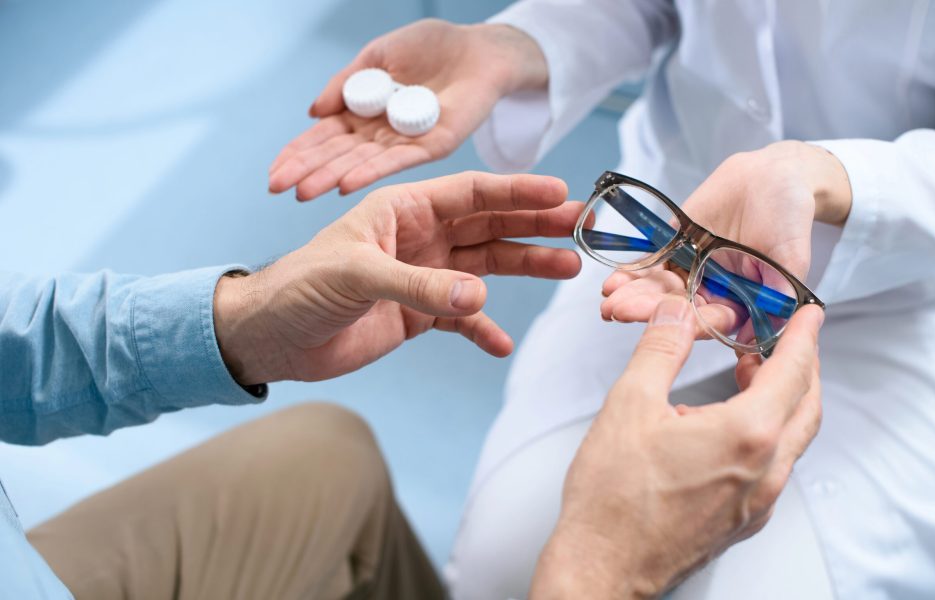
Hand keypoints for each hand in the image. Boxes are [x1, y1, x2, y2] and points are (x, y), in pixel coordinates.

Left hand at [214, 172, 581, 384]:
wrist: (271, 338)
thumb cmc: (299, 288)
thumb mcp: (355, 276)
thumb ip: (419, 286)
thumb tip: (478, 296)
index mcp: (402, 209)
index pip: (471, 192)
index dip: (517, 192)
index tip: (560, 194)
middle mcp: (419, 236)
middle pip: (489, 224)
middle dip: (536, 225)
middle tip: (582, 228)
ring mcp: (422, 275)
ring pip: (486, 266)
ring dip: (525, 267)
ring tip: (567, 268)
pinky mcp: (417, 314)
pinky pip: (463, 318)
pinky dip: (483, 329)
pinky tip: (501, 344)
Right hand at [269, 20, 547, 199]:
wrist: (477, 48)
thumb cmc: (430, 47)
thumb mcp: (377, 56)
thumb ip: (346, 83)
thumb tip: (314, 112)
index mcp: (364, 115)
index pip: (324, 139)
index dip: (298, 154)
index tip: (273, 173)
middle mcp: (381, 135)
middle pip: (337, 156)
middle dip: (306, 172)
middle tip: (276, 188)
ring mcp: (405, 143)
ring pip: (361, 163)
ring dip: (330, 178)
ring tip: (302, 193)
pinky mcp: (433, 146)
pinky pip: (398, 161)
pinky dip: (371, 172)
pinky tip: (346, 185)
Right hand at [531, 294, 823, 598]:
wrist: (602, 567)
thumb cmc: (613, 498)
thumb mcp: (630, 404)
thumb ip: (661, 350)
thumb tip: (677, 312)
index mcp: (746, 435)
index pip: (792, 371)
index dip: (803, 336)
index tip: (809, 315)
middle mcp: (764, 472)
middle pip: (806, 407)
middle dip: (801, 367)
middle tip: (785, 339)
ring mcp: (758, 502)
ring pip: (793, 440)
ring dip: (783, 401)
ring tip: (751, 374)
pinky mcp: (743, 522)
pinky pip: (773, 468)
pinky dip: (767, 434)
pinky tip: (729, 425)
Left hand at [600, 141, 849, 322]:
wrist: (774, 176)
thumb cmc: (790, 216)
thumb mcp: (791, 256)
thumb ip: (777, 293)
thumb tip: (758, 335)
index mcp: (740, 303)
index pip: (711, 321)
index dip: (688, 325)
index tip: (664, 327)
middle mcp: (712, 292)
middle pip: (676, 308)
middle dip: (646, 309)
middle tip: (618, 310)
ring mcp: (691, 269)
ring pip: (659, 288)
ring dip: (633, 293)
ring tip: (610, 295)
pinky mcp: (676, 247)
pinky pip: (652, 263)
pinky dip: (634, 271)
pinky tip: (614, 277)